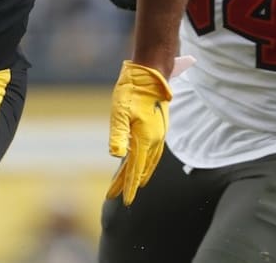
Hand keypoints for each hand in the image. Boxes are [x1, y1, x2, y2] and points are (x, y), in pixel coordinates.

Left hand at [106, 60, 170, 205]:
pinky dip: (147, 162)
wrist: (152, 74)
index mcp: (145, 138)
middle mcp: (155, 139)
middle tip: (118, 196)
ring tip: (132, 185)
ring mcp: (159, 134)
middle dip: (130, 183)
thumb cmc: (133, 91)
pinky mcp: (158, 128)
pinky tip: (142, 162)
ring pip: (149, 161)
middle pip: (141, 168)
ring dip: (140, 174)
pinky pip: (153, 152)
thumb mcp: (120, 112)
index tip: (124, 200)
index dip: (128, 186)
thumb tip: (116, 156)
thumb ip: (118, 135)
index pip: (135, 169)